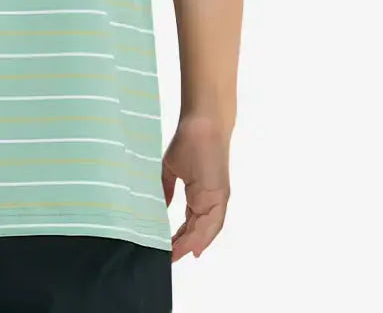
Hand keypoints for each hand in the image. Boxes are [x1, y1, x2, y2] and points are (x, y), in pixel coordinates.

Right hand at [162, 116, 230, 261]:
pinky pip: (213, 222)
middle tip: (168, 258)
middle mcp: (210, 201)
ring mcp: (217, 199)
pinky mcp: (221, 195)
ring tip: (176, 256)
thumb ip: (166, 190)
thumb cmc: (188, 141)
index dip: (178, 238)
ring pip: (206, 230)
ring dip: (192, 244)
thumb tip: (162, 208)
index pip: (189, 224)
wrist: (202, 124)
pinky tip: (192, 247)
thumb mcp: (170, 170)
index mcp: (200, 196)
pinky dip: (203, 236)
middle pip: (197, 231)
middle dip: (183, 246)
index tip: (165, 249)